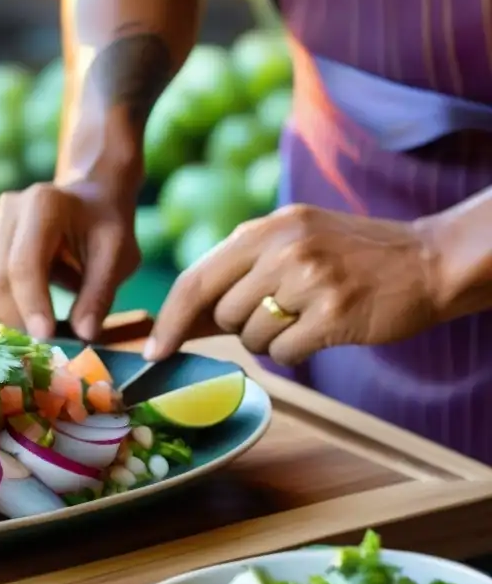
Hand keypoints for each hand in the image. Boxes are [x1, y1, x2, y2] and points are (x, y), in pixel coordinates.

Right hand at [0, 181, 140, 340]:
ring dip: (2, 317)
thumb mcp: (117, 258)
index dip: (31, 304)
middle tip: (42, 346)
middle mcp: (4, 209)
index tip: (45, 337)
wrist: (85, 204)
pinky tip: (14, 310)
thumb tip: (83, 334)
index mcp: (43, 204)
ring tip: (34, 326)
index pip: (24, 263)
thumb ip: (99, 294)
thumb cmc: (101, 231)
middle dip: (17, 319)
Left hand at [145, 204, 440, 364]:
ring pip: (251, 338)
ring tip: (307, 316)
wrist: (429, 261)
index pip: (195, 278)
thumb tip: (179, 320)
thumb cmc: (349, 258)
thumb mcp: (291, 242)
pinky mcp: (334, 313)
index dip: (169, 319)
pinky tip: (322, 331)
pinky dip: (296, 353)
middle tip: (281, 311)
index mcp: (266, 229)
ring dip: (271, 340)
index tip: (154, 351)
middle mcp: (284, 249)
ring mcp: (310, 280)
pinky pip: (283, 354)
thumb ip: (238, 271)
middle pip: (222, 314)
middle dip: (241, 326)